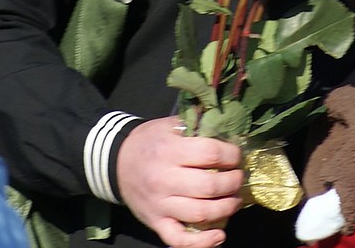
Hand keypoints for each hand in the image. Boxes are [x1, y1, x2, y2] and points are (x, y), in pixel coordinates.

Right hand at [116, 117, 244, 247]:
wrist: (115, 162)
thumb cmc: (148, 142)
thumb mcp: (168, 125)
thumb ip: (195, 122)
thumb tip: (224, 118)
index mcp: (169, 150)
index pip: (210, 154)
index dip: (231, 156)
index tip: (236, 156)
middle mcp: (164, 179)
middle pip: (209, 186)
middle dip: (233, 183)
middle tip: (239, 178)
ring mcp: (160, 204)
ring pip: (200, 213)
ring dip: (226, 208)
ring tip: (234, 200)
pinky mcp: (156, 223)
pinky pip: (179, 239)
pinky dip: (202, 242)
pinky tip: (219, 235)